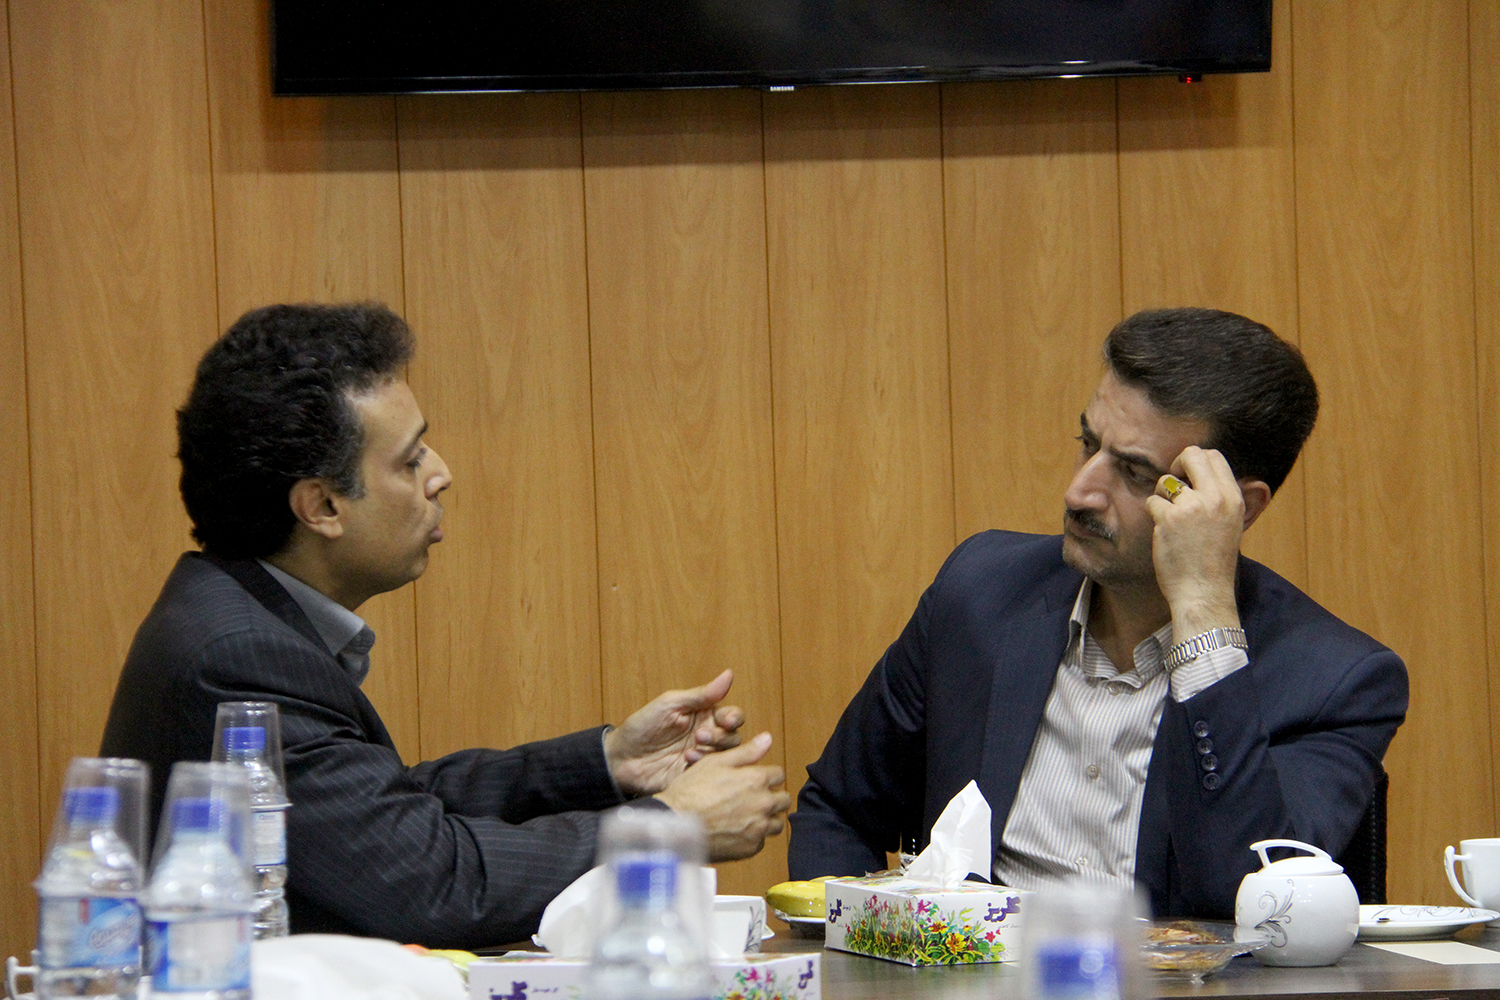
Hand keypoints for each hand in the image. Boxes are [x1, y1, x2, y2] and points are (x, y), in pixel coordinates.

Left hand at [604, 669, 745, 796]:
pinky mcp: (695, 777)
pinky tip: (686, 763)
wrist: (621, 757)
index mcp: (704, 716)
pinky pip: (711, 775)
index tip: (726, 720)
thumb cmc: (642, 726)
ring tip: (690, 752)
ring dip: (713, 752)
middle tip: (699, 736)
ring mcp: (702, 758)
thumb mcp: (671, 704)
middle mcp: (708, 737)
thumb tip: (729, 674)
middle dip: (721, 736)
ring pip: (726, 757)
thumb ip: (702, 694)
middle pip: (734, 737)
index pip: (733, 716)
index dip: (734, 717)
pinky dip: (703, 767)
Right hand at [655, 732, 790, 860]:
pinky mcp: (750, 848)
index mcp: (757, 780)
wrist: (676, 823)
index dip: (766, 775)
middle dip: (771, 796)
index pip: (778, 775)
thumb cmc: (692, 791)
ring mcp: (758, 828)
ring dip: (766, 818)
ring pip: (776, 823)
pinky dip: (753, 836)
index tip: (754, 780)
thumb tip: (767, 738)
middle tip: (752, 798)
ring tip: (746, 816)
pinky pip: (761, 840)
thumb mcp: (716, 762)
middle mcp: (763, 804)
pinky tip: (735, 830)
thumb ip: (746, 752)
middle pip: (783, 799)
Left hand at [1145, 446, 1245, 636]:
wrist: (1204, 592)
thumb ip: (1217, 498)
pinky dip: (1153, 515)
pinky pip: (1152, 502)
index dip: (1195, 462)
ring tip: (1169, 520)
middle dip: (1176, 465)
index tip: (1187, 478)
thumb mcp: (1229, 523)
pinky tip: (1163, 533)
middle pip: (1191, 454)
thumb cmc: (1213, 562)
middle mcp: (1215, 498)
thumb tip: (1196, 474)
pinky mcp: (1169, 519)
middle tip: (1172, 488)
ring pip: (1165, 481)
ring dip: (1162, 497)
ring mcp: (1192, 507)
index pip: (1213, 456)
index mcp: (1233, 498)